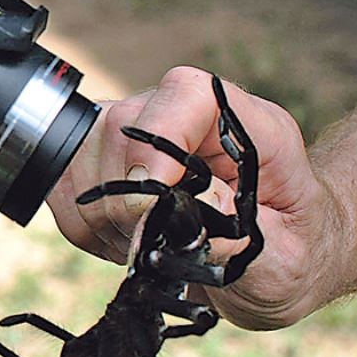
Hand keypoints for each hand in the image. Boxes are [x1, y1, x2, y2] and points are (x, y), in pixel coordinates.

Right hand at [46, 66, 341, 329]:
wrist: (277, 263)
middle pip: (122, 132)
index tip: (155, 195)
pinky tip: (128, 241)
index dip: (160, 133)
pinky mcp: (103, 156)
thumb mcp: (284, 260)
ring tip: (152, 245)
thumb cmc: (291, 253)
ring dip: (109, 221)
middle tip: (164, 244)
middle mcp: (186, 117)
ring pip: (84, 161)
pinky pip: (65, 188)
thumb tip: (195, 213)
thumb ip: (240, 236)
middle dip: (133, 205)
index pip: (188, 93)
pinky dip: (88, 228)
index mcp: (247, 126)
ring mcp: (138, 132)